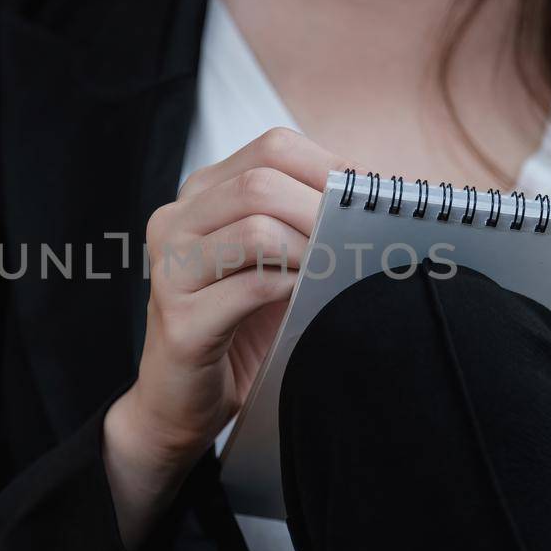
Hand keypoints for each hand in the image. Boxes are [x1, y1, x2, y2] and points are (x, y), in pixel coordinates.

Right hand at [103, 127, 360, 548]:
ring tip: (334, 271)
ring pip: (256, 227)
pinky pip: (250, 287)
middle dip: (324, 209)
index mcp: (202, 195)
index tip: (368, 202)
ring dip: (311, 250)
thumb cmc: (240, 328)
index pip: (273, 148)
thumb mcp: (276, 262)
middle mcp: (176, 220)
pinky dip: (292, 288)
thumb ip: (306, 222)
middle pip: (262, 182)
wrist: (180, 402)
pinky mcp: (180, 319)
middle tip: (359, 240)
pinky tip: (306, 299)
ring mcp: (170, 268)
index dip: (330, 167)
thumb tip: (380, 195)